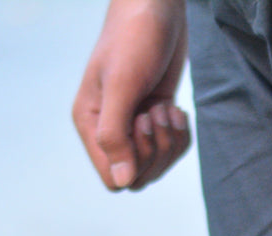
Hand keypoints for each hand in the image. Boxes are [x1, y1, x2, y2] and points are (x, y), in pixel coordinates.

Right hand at [73, 0, 190, 190]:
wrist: (156, 7)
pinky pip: (172, 149)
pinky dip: (180, 135)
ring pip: (157, 165)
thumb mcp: (121, 84)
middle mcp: (110, 129)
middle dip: (157, 151)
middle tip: (158, 112)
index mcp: (90, 123)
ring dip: (170, 143)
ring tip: (167, 109)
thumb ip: (115, 134)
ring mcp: (134, 125)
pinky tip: (176, 109)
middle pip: (138, 176)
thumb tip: (122, 182)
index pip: (113, 177)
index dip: (135, 163)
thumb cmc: (133, 38)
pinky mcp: (156, 117)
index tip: (142, 122)